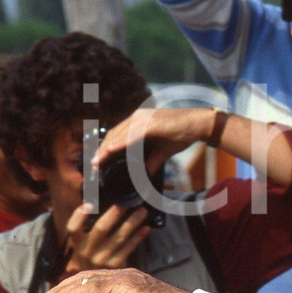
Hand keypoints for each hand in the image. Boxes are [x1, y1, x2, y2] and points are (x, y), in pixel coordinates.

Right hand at [64, 202, 151, 272]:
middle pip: (101, 229)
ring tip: (143, 211)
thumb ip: (90, 226)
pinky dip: (138, 237)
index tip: (90, 204)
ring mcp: (101, 260)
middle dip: (115, 214)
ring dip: (132, 222)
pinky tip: (146, 228)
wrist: (94, 284)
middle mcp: (86, 251)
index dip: (80, 216)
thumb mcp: (85, 243)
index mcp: (77, 242)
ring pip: (119, 237)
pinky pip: (129, 248)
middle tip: (127, 202)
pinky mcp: (115, 266)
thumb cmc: (92, 254)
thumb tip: (106, 200)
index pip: (73, 228)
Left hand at [93, 107, 217, 174]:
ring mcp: (143, 119)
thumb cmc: (182, 134)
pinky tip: (110, 152)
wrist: (198, 124)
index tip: (98, 161)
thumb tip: (144, 175)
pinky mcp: (150, 124)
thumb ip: (151, 161)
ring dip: (106, 150)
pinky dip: (119, 144)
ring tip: (97, 162)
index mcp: (139, 121)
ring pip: (119, 135)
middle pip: (114, 134)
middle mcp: (138, 117)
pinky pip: (131, 135)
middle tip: (93, 166)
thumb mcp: (163, 151)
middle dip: (102, 151)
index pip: (117, 135)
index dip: (106, 148)